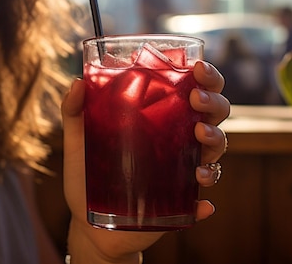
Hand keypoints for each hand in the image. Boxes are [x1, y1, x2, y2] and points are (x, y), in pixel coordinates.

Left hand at [61, 60, 229, 262]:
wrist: (89, 224)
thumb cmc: (87, 175)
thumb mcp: (79, 140)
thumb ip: (75, 111)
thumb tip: (77, 83)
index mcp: (162, 117)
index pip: (194, 88)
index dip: (205, 76)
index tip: (196, 68)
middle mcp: (180, 139)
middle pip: (215, 112)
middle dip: (214, 101)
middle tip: (196, 98)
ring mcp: (183, 170)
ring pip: (216, 148)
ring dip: (215, 139)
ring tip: (199, 135)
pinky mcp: (181, 203)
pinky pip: (201, 201)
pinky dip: (204, 202)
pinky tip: (201, 202)